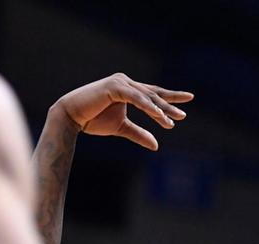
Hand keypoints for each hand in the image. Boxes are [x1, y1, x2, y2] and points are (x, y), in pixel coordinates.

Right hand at [52, 73, 192, 150]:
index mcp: (128, 89)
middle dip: (169, 104)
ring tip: (172, 120)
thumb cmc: (93, 120)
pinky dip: (147, 106)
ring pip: (146, 97)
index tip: (188, 100)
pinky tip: (158, 114)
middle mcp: (126, 82)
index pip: (153, 93)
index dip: (170, 98)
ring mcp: (120, 82)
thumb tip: (156, 145)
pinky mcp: (115, 87)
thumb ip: (139, 134)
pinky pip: (135, 98)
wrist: (71, 116)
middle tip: (184, 114)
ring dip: (160, 109)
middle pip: (153, 94)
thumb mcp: (121, 128)